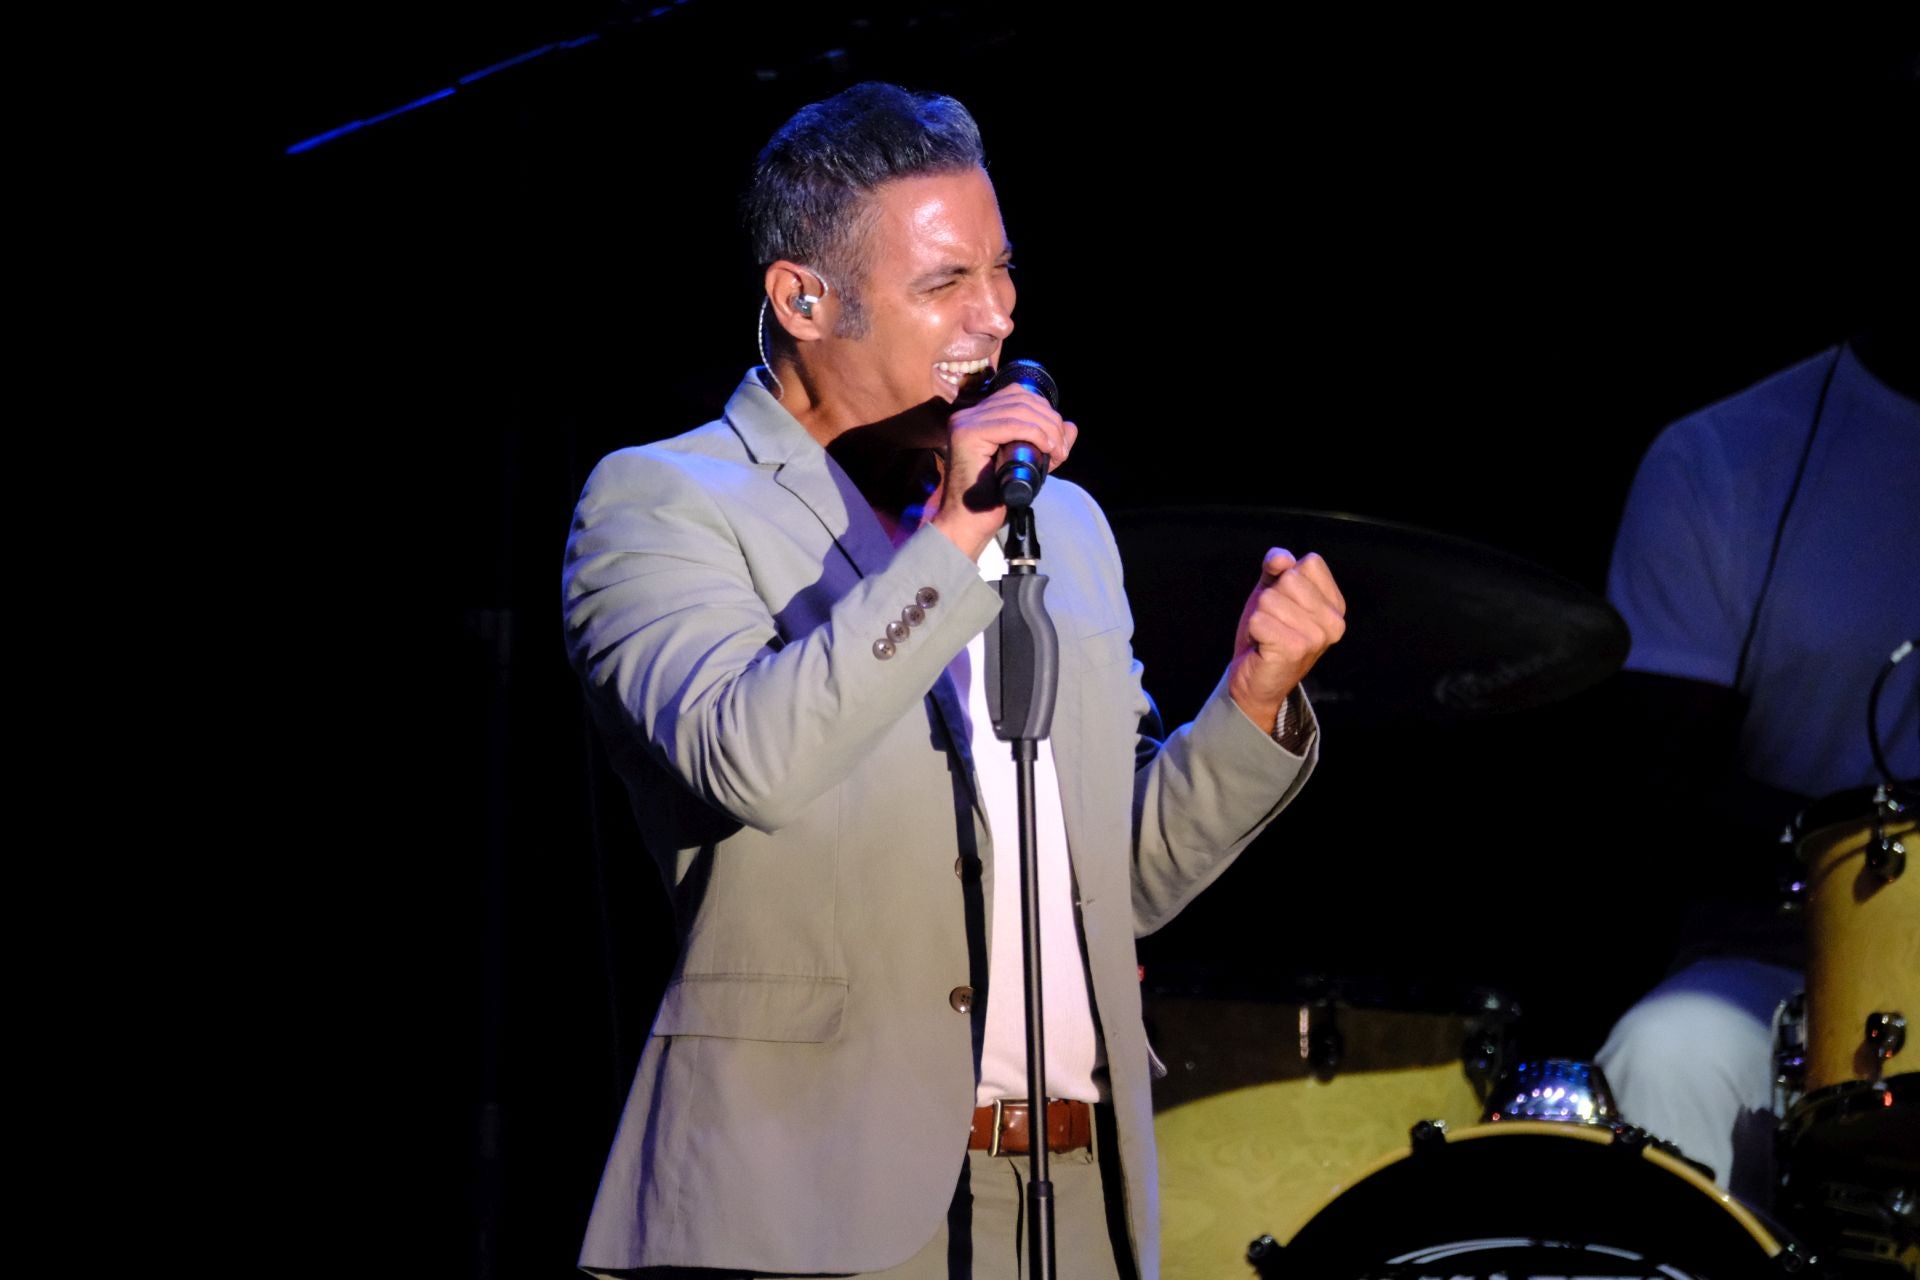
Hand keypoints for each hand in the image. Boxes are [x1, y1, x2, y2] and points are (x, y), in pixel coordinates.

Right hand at [928, 383, 1076, 558]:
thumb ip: (1049, 443)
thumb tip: (1071, 426)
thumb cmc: (994, 497)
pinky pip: (1010, 424)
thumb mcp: (1030, 464)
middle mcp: (967, 414)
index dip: (1044, 410)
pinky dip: (1035, 433)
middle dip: (1050, 420)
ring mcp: (964, 422)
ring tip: (1058, 452)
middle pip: (1019, 398)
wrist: (969, 523)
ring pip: (1018, 410)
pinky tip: (1047, 448)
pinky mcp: (967, 435)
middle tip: (1062, 448)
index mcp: (977, 416)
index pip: (1016, 394)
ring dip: (1047, 429)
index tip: (1060, 439)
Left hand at [1226, 548, 1345, 732]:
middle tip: (1273, 623)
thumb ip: (1278, 567)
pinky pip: (1259, 619)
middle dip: (1270, 598)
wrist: (1256, 681)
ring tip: (1268, 635)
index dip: (1286, 576)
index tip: (1284, 603)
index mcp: (1335, 605)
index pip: (1310, 563)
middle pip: (1289, 579)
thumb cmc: (1267, 634)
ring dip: (1260, 616)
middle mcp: (1334, 622)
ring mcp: (1317, 637)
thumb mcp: (1273, 591)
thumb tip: (1281, 558)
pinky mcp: (1295, 650)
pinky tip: (1263, 645)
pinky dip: (1254, 630)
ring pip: (1270, 599)